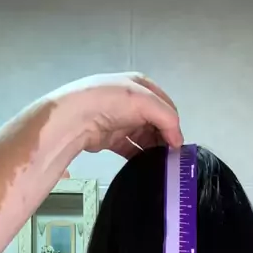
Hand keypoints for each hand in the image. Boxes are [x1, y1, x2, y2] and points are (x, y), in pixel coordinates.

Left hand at [50, 72, 183, 158]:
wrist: (75, 117)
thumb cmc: (111, 102)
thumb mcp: (144, 101)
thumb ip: (167, 119)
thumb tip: (177, 142)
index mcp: (141, 86)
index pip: (167, 107)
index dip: (173, 125)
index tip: (177, 145)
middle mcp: (132, 102)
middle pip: (157, 123)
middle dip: (164, 138)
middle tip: (171, 156)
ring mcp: (121, 121)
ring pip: (145, 137)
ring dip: (154, 149)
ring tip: (161, 163)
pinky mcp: (112, 139)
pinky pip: (132, 149)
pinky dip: (140, 157)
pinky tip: (147, 166)